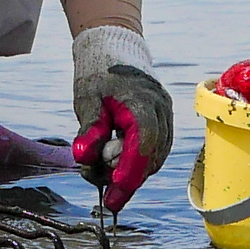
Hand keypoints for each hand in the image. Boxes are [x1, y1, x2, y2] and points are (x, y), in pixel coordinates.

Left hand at [71, 24, 175, 208]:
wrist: (114, 49)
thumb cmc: (98, 74)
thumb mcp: (87, 99)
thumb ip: (89, 128)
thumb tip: (84, 157)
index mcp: (143, 103)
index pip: (141, 147)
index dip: (127, 176)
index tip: (112, 199)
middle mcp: (161, 112)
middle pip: (151, 158)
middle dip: (127, 179)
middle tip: (104, 193)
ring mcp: (165, 117)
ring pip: (156, 158)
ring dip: (133, 173)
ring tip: (107, 177)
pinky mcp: (163, 122)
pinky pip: (155, 151)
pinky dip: (138, 163)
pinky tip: (118, 166)